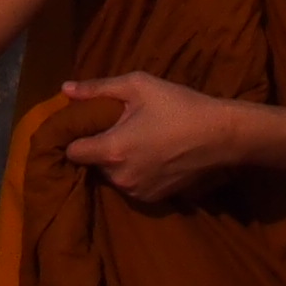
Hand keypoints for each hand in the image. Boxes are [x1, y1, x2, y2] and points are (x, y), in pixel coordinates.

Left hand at [58, 73, 242, 202]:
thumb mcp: (139, 86)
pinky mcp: (153, 200)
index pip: (72, 152)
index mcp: (111, 150)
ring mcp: (136, 192)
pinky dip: (135, 172)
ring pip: (112, 176)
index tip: (87, 125)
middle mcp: (119, 178)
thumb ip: (98, 89)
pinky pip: (131, 185)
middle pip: (92, 163)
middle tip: (120, 127)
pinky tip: (153, 156)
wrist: (221, 136)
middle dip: (100, 146)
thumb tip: (65, 89)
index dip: (76, 137)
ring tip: (139, 141)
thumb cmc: (179, 106)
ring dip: (118, 161)